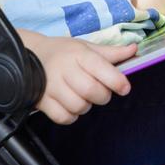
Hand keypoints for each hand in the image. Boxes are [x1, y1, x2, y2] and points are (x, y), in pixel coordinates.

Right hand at [21, 30, 135, 124]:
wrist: (29, 55)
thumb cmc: (63, 52)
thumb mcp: (85, 47)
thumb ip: (111, 52)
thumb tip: (135, 50)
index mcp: (78, 54)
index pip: (102, 68)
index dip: (117, 81)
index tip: (124, 88)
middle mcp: (64, 69)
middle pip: (92, 91)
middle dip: (102, 95)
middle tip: (100, 92)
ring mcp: (51, 86)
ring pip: (79, 106)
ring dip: (86, 105)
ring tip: (82, 96)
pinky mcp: (41, 101)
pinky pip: (63, 117)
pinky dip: (71, 116)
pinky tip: (70, 105)